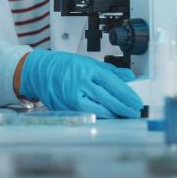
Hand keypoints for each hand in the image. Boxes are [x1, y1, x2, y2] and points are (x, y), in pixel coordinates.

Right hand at [19, 50, 142, 118]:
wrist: (39, 72)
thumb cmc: (62, 65)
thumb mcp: (88, 62)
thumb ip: (110, 70)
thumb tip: (128, 76)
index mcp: (87, 70)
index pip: (113, 84)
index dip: (127, 95)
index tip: (137, 101)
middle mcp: (81, 84)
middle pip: (108, 99)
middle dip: (124, 108)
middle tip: (135, 111)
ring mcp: (73, 97)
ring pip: (99, 109)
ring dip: (114, 114)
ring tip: (124, 114)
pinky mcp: (68, 107)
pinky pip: (89, 113)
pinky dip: (101, 115)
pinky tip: (109, 115)